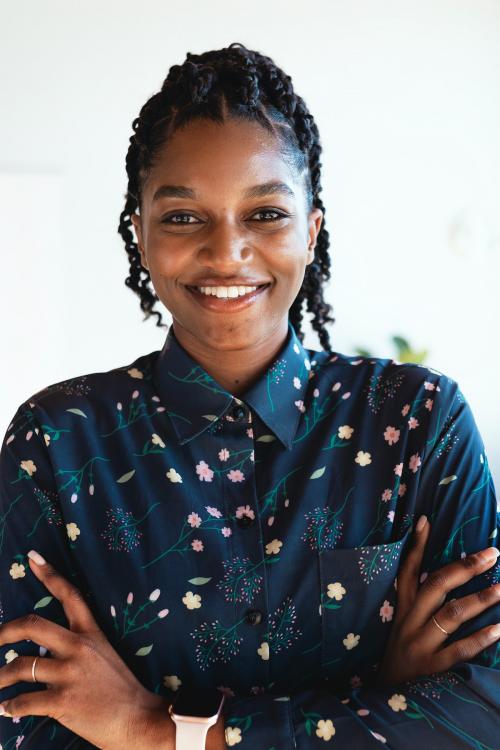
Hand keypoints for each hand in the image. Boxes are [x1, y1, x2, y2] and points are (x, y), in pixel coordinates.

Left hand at [0, 550, 173, 749]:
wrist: (138, 719)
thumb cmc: (121, 689)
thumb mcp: (103, 656)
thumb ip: (77, 648)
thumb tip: (45, 651)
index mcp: (90, 633)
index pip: (69, 595)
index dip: (49, 574)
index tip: (32, 558)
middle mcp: (78, 647)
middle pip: (32, 625)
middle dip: (4, 631)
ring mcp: (69, 674)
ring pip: (20, 667)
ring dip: (0, 678)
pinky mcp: (62, 701)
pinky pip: (23, 702)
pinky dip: (9, 707)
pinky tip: (4, 709)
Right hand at [374, 516, 499, 687]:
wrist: (387, 698)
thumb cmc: (402, 652)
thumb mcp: (402, 621)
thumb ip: (417, 595)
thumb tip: (439, 569)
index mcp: (402, 607)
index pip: (407, 570)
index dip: (416, 545)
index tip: (427, 520)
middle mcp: (409, 621)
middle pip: (437, 586)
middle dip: (466, 567)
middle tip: (493, 554)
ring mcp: (420, 644)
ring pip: (452, 615)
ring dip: (481, 599)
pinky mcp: (432, 668)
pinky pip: (460, 650)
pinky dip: (481, 638)